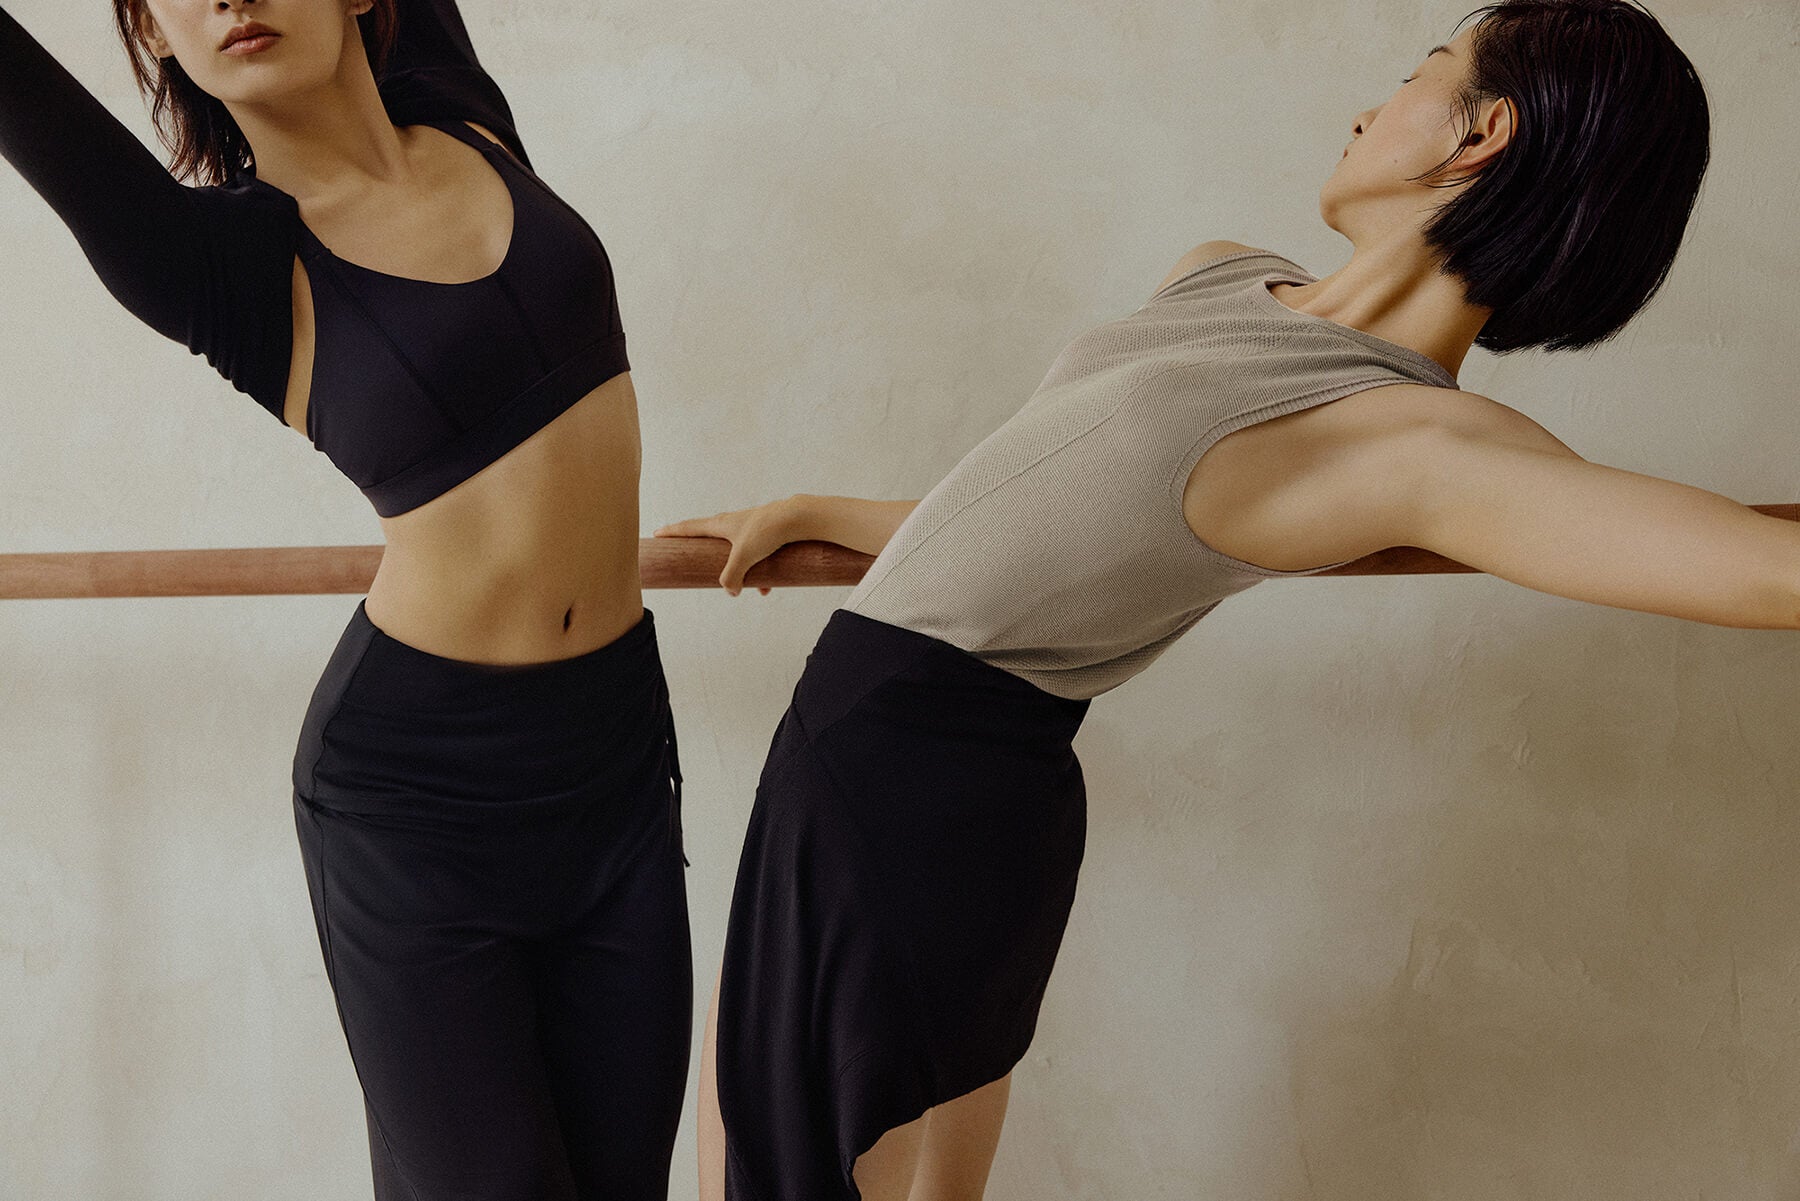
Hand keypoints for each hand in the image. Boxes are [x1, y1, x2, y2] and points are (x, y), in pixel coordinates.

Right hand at [653, 497, 800, 595]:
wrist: (798, 518)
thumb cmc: (767, 531)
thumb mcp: (744, 557)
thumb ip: (731, 577)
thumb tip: (731, 591)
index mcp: (721, 524)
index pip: (689, 527)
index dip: (672, 532)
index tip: (658, 534)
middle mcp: (733, 523)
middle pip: (710, 537)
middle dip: (704, 553)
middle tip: (691, 556)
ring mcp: (750, 527)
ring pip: (739, 553)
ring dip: (742, 571)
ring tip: (754, 587)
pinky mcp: (767, 534)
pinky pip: (757, 556)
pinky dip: (760, 572)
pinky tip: (769, 587)